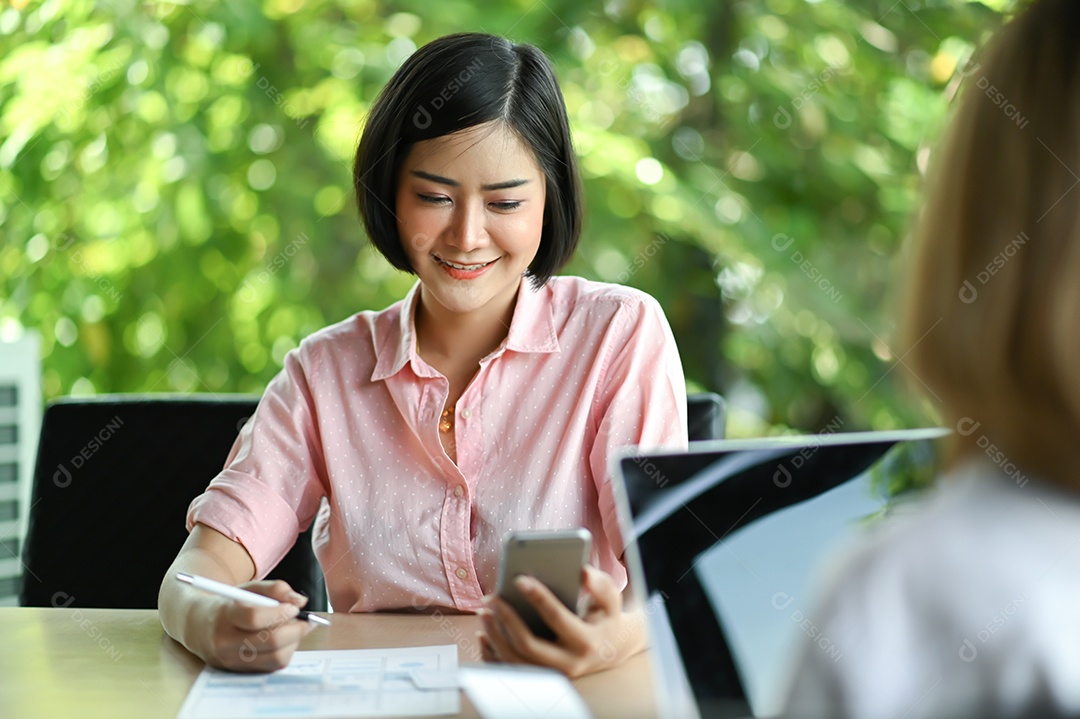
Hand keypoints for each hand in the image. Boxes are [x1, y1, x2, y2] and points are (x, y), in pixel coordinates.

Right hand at [189, 580, 314, 671]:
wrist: (197, 626)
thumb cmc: (229, 604)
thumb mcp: (248, 589)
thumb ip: (275, 589)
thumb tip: (300, 602)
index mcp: (224, 616)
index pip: (255, 618)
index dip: (280, 613)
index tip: (294, 608)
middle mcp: (225, 642)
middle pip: (270, 641)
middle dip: (295, 630)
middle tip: (305, 620)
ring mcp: (231, 661)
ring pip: (276, 658)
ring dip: (293, 643)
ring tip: (292, 629)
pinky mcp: (240, 672)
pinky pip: (272, 666)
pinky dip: (284, 652)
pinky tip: (283, 640)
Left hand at [478, 565, 646, 677]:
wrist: (611, 648)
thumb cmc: (605, 616)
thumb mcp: (611, 598)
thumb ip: (600, 584)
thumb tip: (582, 572)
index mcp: (586, 641)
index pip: (556, 618)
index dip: (537, 597)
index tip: (519, 579)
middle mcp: (569, 664)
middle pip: (529, 645)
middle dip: (507, 619)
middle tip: (491, 598)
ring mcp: (553, 674)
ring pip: (515, 661)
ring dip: (495, 636)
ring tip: (485, 612)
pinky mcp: (540, 678)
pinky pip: (509, 671)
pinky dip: (493, 654)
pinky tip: (483, 634)